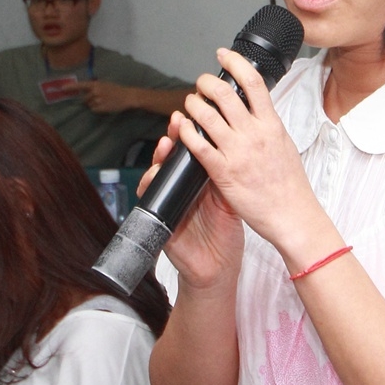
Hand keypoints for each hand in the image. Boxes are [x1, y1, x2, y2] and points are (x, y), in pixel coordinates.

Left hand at [75, 80, 132, 113]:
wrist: (127, 96)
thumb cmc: (116, 89)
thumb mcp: (104, 84)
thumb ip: (94, 87)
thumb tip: (84, 93)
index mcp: (96, 84)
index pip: (81, 85)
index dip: (71, 87)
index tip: (62, 88)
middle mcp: (95, 92)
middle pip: (85, 99)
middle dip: (88, 100)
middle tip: (98, 98)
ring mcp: (98, 100)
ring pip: (90, 105)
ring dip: (94, 104)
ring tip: (104, 102)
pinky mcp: (101, 108)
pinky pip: (94, 110)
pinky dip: (97, 109)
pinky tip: (105, 106)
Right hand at [139, 114, 244, 288]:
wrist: (218, 266)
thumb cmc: (225, 233)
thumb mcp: (230, 200)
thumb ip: (229, 176)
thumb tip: (235, 144)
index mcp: (200, 181)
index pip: (193, 151)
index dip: (192, 134)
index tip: (196, 117)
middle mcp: (182, 188)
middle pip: (173, 157)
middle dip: (173, 138)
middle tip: (178, 123)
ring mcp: (169, 201)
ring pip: (158, 173)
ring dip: (159, 158)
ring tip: (165, 145)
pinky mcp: (159, 218)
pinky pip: (149, 198)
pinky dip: (149, 185)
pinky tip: (153, 175)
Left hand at [176, 49, 321, 255]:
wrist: (292, 214)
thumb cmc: (290, 185)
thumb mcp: (284, 145)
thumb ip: (267, 126)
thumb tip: (256, 110)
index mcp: (271, 125)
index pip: (252, 82)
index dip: (235, 62)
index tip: (224, 55)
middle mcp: (253, 134)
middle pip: (224, 94)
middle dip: (206, 83)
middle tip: (201, 83)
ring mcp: (237, 152)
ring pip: (207, 115)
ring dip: (193, 104)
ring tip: (190, 103)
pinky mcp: (223, 171)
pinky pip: (198, 145)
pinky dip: (186, 131)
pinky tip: (183, 127)